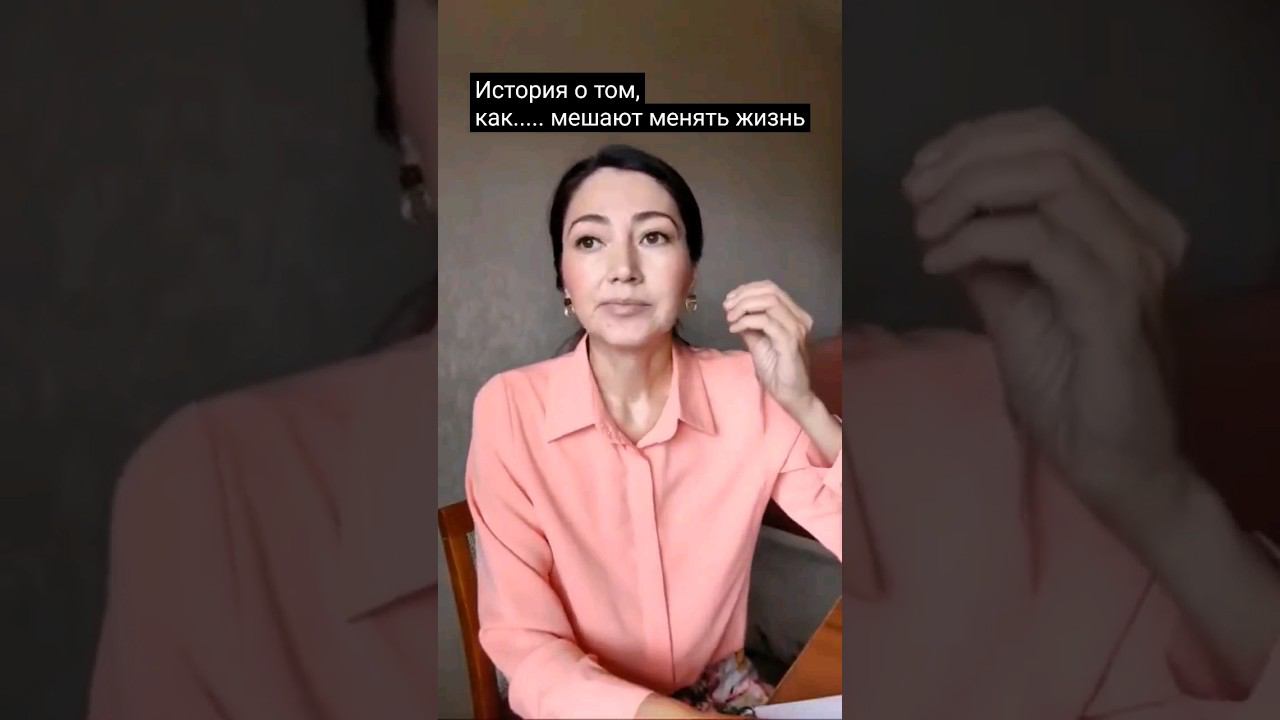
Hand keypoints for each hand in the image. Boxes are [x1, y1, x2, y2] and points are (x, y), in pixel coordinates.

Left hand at [724, 280, 814, 414]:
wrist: (790, 395)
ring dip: (744, 307)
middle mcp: (799, 318)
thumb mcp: (758, 343)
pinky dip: (746, 321)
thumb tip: (734, 311)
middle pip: (770, 291)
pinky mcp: (789, 342)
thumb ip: (749, 326)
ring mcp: (796, 329)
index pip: (771, 289)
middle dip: (743, 296)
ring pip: (769, 302)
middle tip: (727, 308)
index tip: (729, 300)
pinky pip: (766, 322)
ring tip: (730, 318)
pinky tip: (735, 329)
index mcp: (794, 315)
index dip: (747, 289)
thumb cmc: (776, 371)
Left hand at [902, 107, 1190, 511]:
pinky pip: (1040, 241)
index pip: (1057, 137)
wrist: (1115, 465)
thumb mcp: (1013, 304)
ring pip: (1050, 178)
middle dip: (968, 157)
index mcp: (1126, 219)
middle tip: (915, 195)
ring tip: (924, 228)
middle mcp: (1143, 228)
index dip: (980, 138)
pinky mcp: (1114, 302)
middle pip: (1054, 142)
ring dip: (969, 192)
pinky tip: (939, 263)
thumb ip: (986, 254)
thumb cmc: (1070, 389)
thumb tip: (940, 212)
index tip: (924, 169)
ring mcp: (1135, 262)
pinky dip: (977, 239)